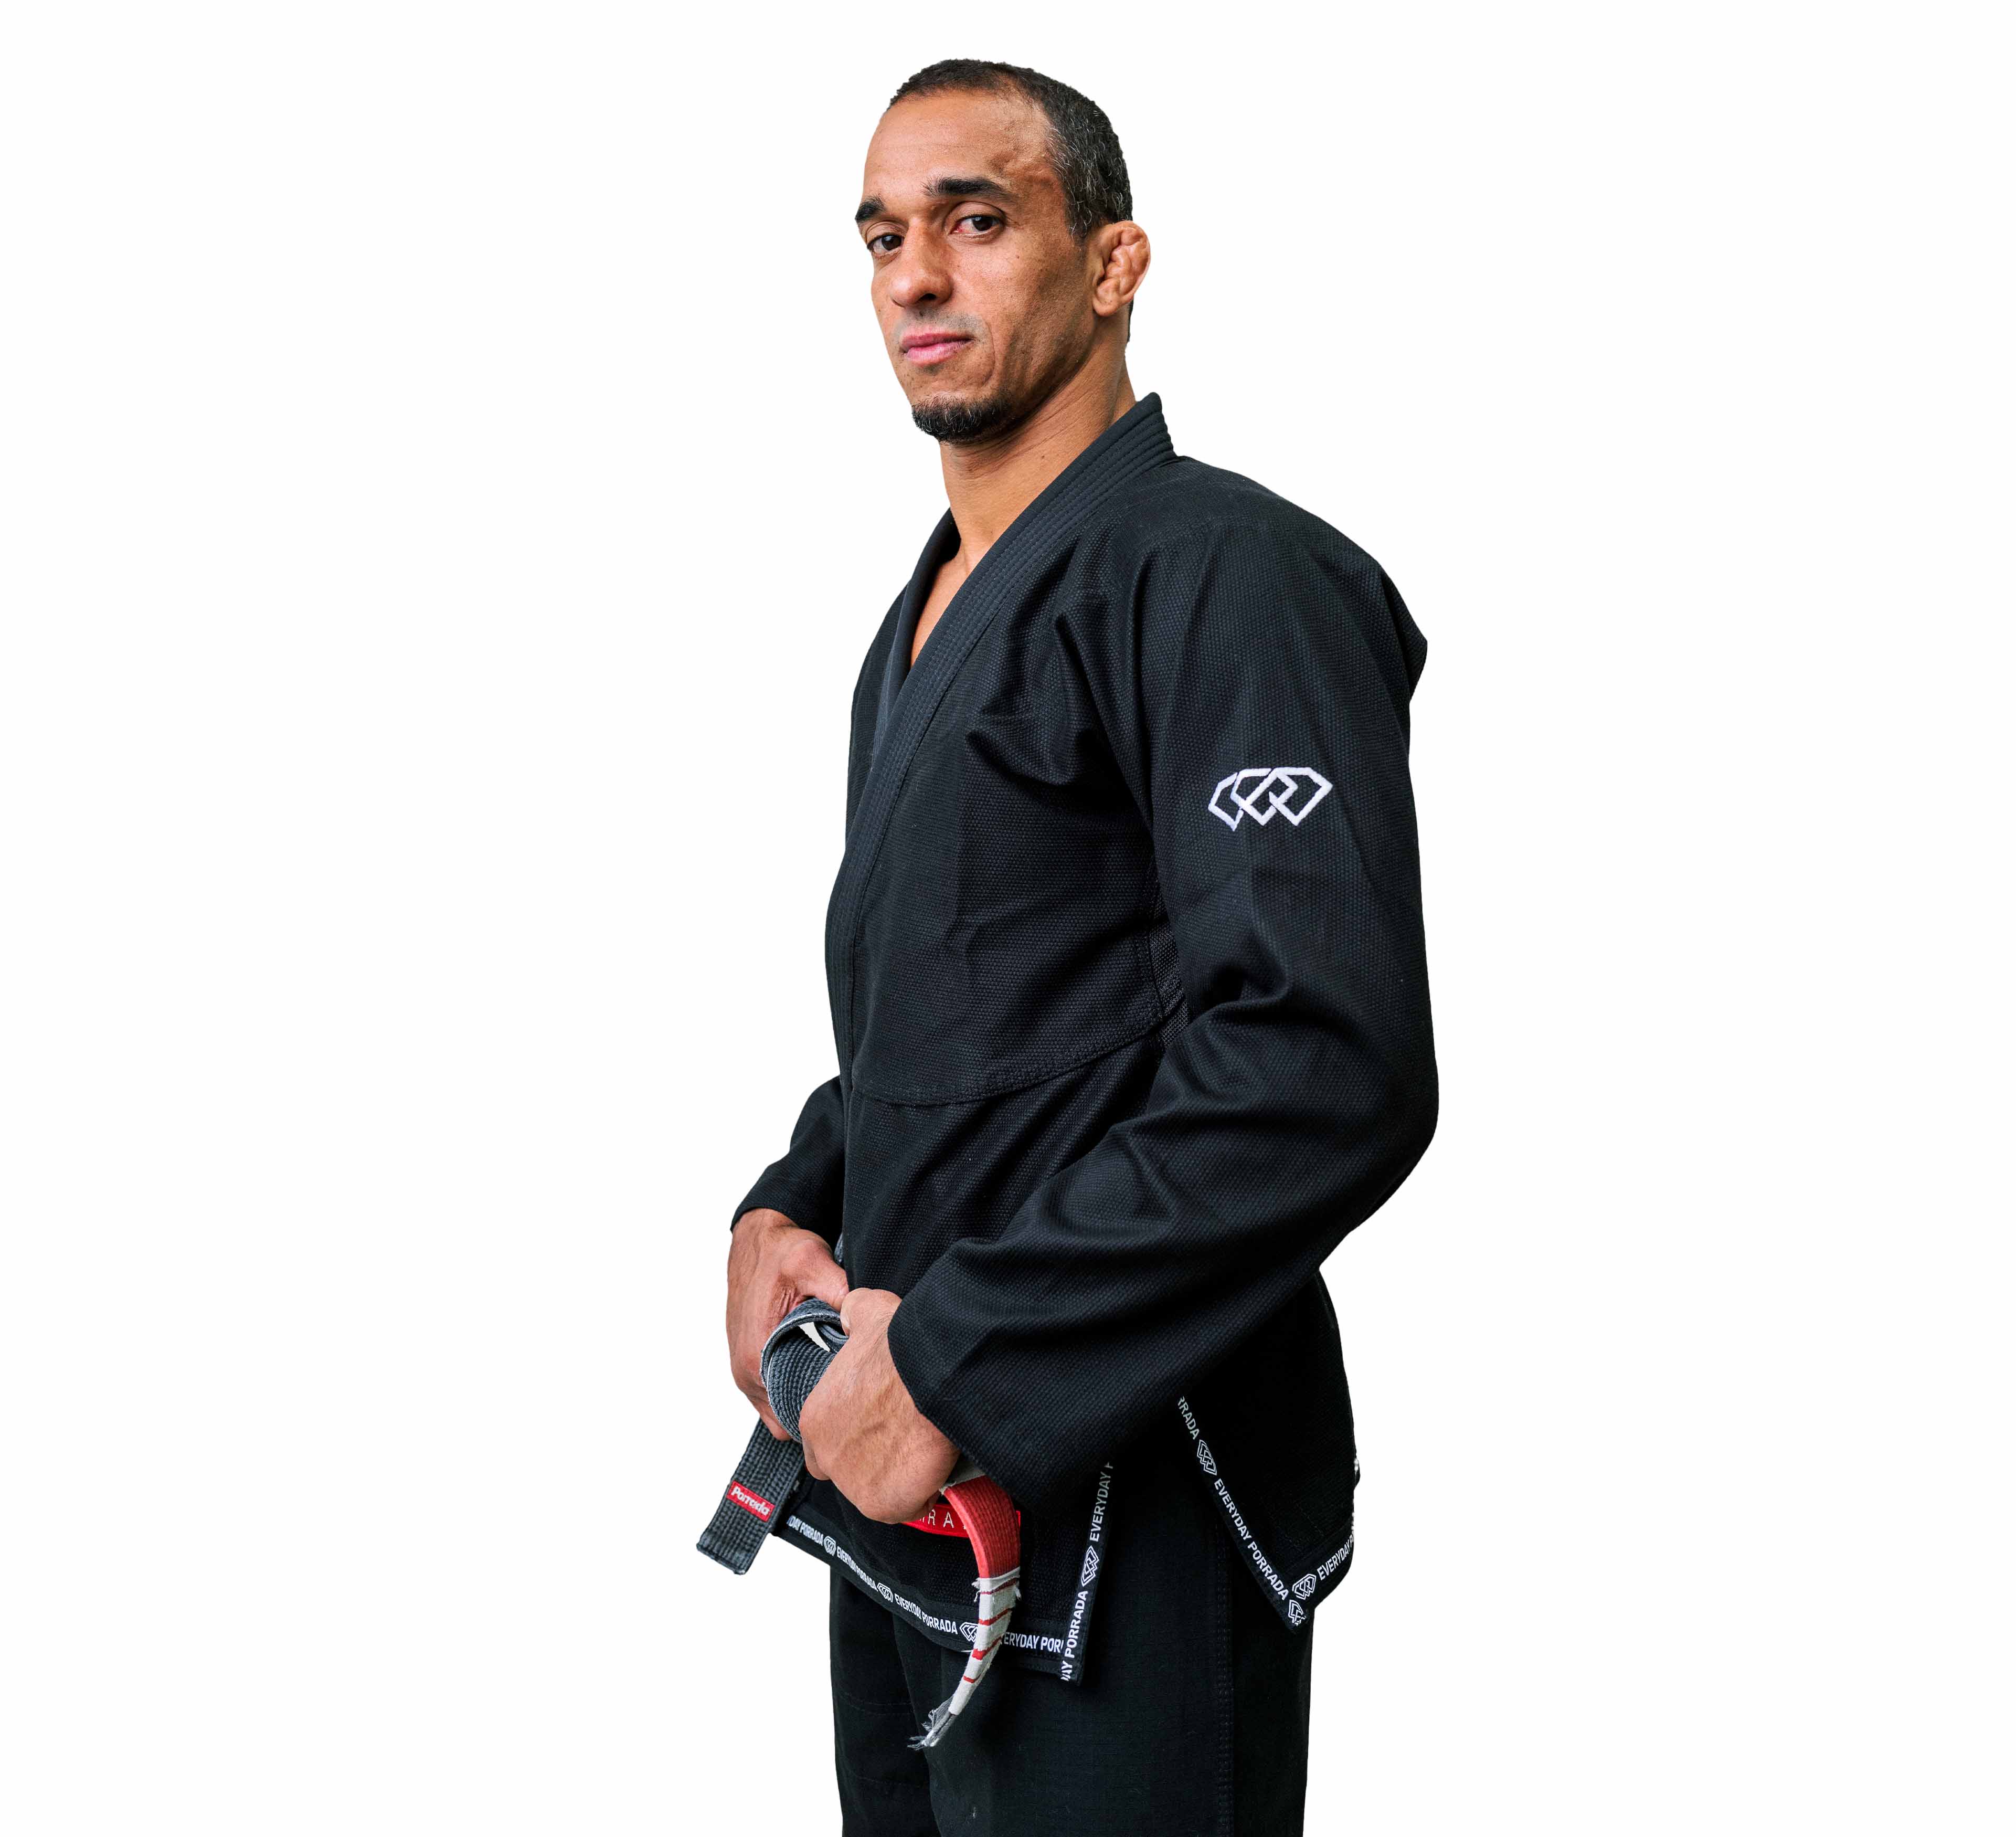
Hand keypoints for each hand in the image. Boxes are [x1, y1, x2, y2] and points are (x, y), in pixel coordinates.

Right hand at [725, 1208, 847, 1439]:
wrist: (755, 1242)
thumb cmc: (778, 1252)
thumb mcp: (810, 1261)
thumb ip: (835, 1287)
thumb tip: (861, 1314)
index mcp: (756, 1354)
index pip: (790, 1413)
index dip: (823, 1414)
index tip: (850, 1402)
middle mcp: (745, 1370)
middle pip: (785, 1419)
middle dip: (816, 1414)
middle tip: (851, 1395)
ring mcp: (744, 1370)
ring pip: (778, 1410)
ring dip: (803, 1403)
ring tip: (838, 1386)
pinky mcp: (749, 1364)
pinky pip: (773, 1395)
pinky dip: (793, 1391)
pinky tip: (819, 1374)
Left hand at [799, 1288, 958, 1522]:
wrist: (929, 1376)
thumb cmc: (899, 1346)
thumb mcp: (866, 1311)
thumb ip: (852, 1314)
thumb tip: (852, 1311)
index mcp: (814, 1418)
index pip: (821, 1444)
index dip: (848, 1438)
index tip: (874, 1429)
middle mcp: (827, 1456)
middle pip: (847, 1472)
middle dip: (871, 1463)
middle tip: (901, 1441)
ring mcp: (854, 1485)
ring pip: (875, 1492)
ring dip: (896, 1479)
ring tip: (921, 1452)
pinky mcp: (885, 1504)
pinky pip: (905, 1506)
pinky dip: (921, 1494)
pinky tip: (933, 1467)